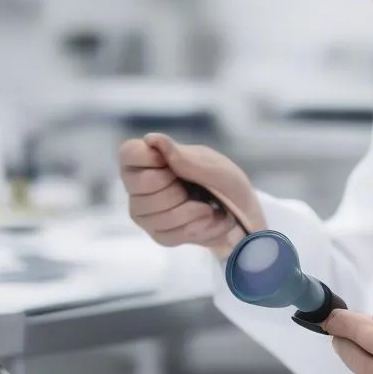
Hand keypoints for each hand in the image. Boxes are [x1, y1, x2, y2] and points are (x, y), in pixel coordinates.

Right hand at [118, 133, 265, 259]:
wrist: (243, 216)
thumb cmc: (227, 183)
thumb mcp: (216, 167)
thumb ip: (185, 158)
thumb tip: (152, 139)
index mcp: (151, 158)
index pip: (129, 153)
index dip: (151, 159)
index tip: (174, 165)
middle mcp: (140, 185)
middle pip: (140, 186)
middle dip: (176, 189)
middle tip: (195, 187)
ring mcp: (146, 212)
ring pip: (156, 215)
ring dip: (191, 212)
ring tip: (207, 206)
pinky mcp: (158, 233)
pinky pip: (169, 234)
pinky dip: (197, 228)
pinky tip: (207, 220)